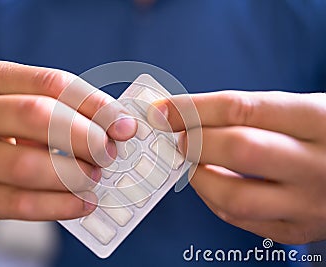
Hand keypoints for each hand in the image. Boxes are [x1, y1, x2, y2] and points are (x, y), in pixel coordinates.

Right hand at [0, 60, 136, 229]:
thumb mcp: (23, 108)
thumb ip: (66, 111)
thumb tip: (117, 127)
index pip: (52, 83)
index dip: (95, 105)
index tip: (124, 126)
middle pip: (38, 116)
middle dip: (84, 137)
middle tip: (107, 154)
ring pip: (27, 165)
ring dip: (72, 174)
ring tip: (93, 178)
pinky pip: (19, 203)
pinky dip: (59, 206)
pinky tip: (81, 204)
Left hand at [147, 91, 325, 243]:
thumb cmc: (324, 135)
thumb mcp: (301, 110)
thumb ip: (250, 113)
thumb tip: (189, 115)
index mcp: (316, 120)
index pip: (241, 108)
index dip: (193, 108)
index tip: (165, 110)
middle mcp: (316, 163)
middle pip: (238, 151)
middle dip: (195, 141)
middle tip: (179, 136)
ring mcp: (307, 203)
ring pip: (234, 196)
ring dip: (198, 176)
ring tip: (192, 161)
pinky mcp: (296, 230)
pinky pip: (240, 219)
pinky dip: (213, 199)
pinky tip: (211, 182)